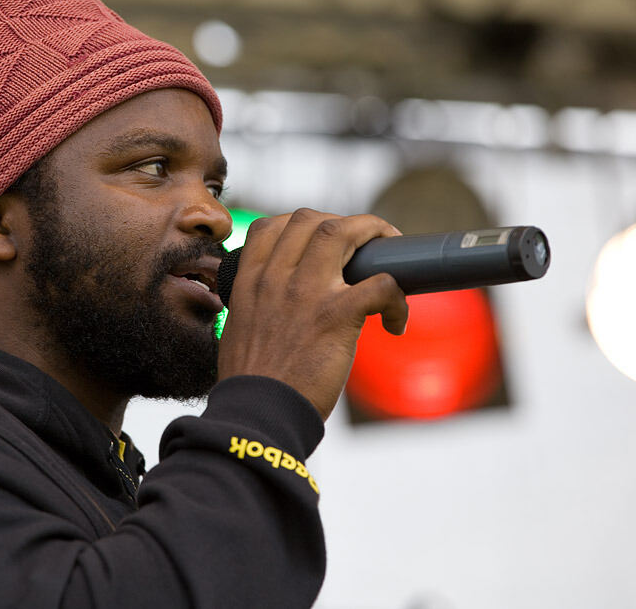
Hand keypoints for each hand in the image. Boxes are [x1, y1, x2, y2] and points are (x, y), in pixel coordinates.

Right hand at [217, 209, 408, 420]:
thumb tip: (277, 307)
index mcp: (250, 283)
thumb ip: (255, 308)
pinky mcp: (336, 316)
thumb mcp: (239, 330)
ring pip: (343, 232)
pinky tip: (394, 322)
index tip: (320, 239)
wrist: (256, 416)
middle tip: (366, 244)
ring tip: (391, 255)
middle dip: (343, 224)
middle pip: (310, 220)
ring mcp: (306, 294)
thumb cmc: (251, 385)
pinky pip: (380, 284)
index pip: (269, 226)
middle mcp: (275, 279)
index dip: (300, 224)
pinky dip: (396, 298)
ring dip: (374, 235)